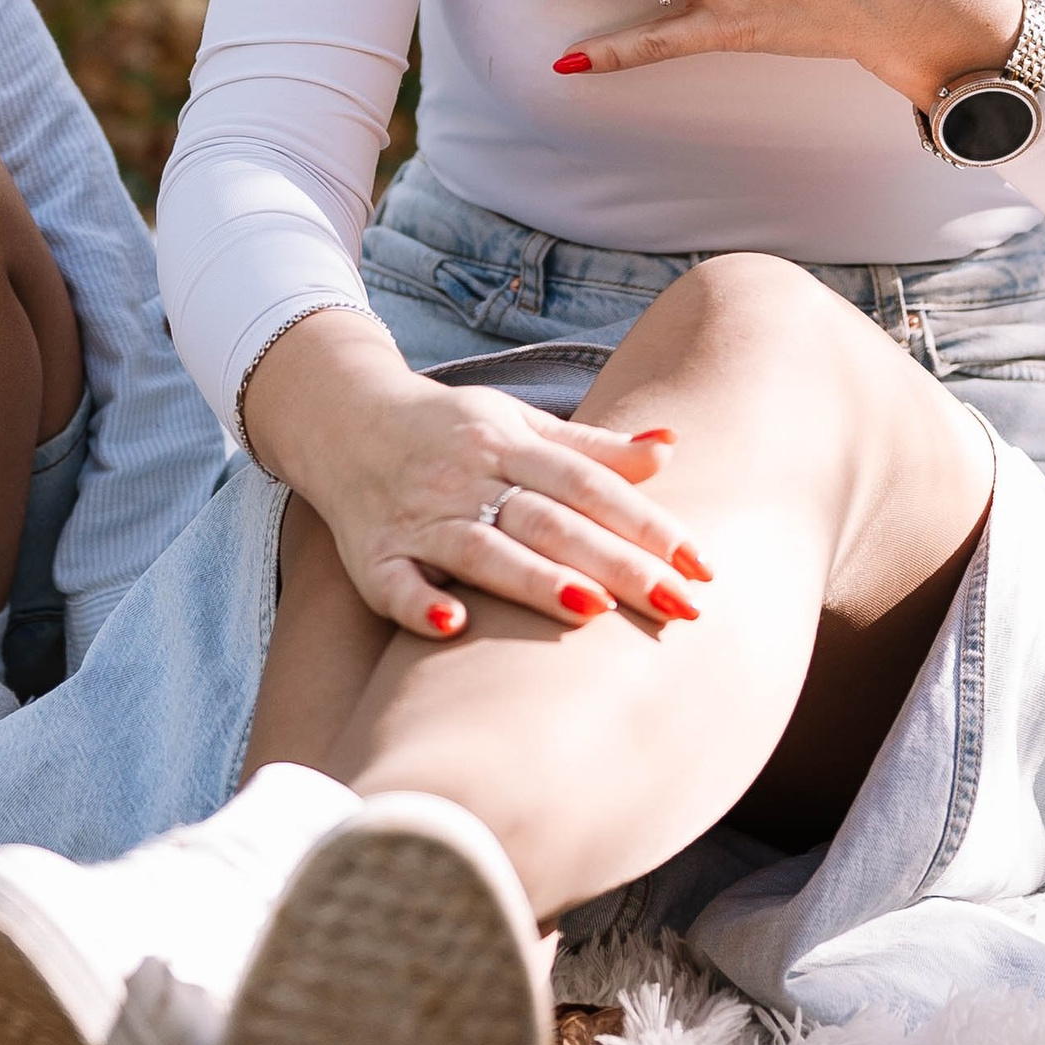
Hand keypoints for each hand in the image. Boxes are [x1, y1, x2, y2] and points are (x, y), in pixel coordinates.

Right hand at [239, 308, 705, 638]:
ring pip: (481, 549)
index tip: (702, 567)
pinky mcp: (371, 553)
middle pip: (549, 520)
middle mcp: (466, 476)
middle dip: (616, 563)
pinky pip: (393, 583)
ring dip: (533, 579)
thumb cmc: (450, 431)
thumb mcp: (518, 424)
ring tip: (592, 608)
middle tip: (680, 607)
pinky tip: (453, 627)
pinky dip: (419, 604)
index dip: (648, 523)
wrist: (342, 417)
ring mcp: (417, 515)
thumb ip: (592, 447)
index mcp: (508, 443)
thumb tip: (672, 450)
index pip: (590, 484)